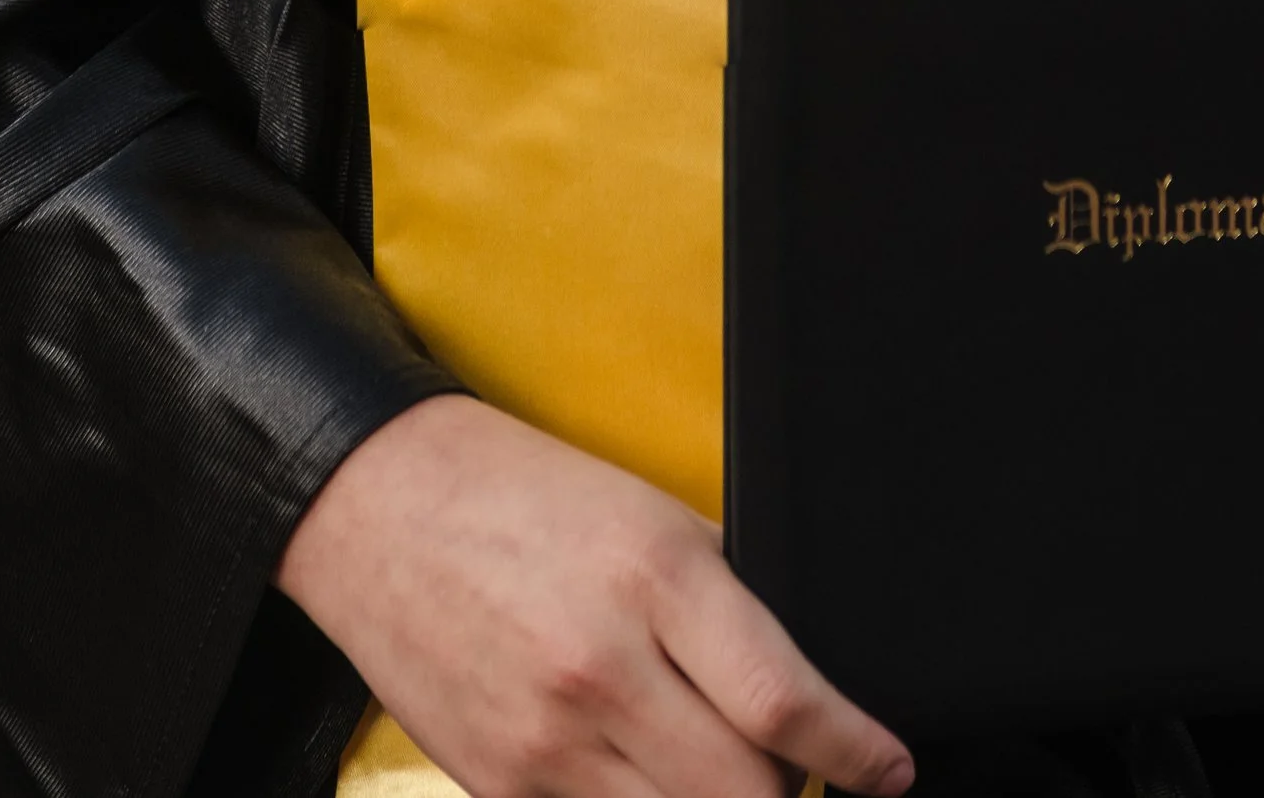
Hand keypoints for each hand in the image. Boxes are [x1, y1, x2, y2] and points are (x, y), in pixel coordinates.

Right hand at [278, 394, 916, 797]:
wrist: (379, 506)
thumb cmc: (521, 496)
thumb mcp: (647, 515)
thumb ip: (720, 602)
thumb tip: (795, 683)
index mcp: (655, 577)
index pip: (782, 700)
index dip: (853, 752)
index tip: (885, 769)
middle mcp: (602, 668)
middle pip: (741, 792)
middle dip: (787, 791)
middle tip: (800, 768)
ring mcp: (545, 742)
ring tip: (722, 769)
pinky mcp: (498, 787)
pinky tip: (650, 780)